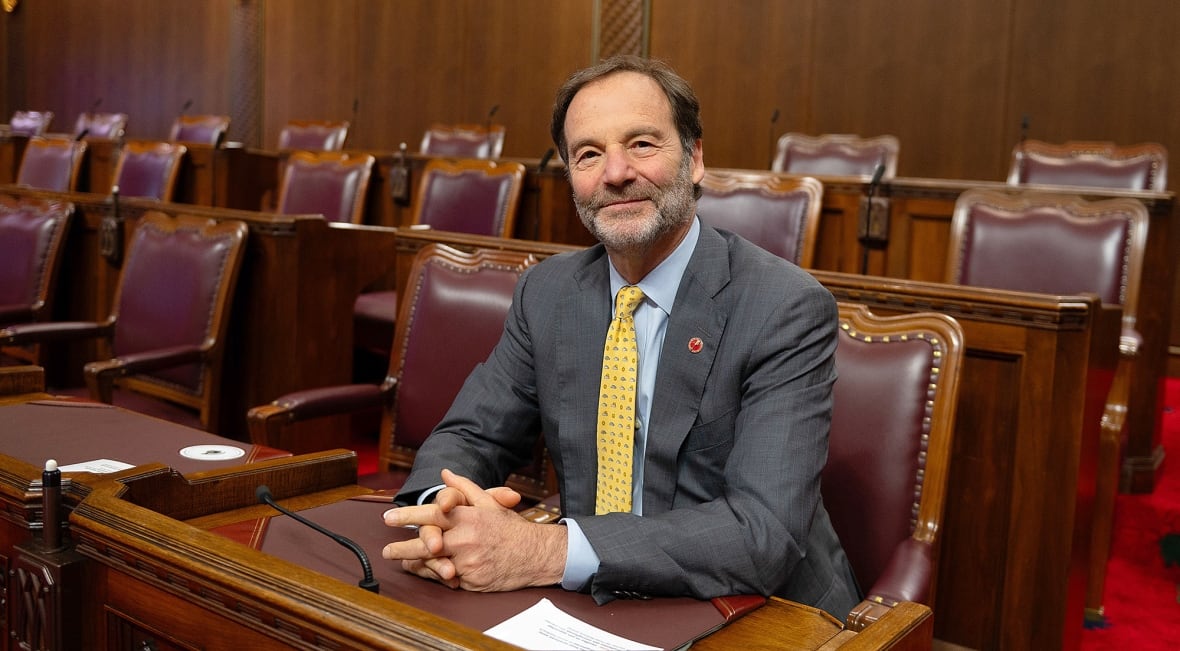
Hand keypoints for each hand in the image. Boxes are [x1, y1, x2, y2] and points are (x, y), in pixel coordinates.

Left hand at [381, 469, 566, 590]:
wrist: (535, 555)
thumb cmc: (510, 528)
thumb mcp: (489, 503)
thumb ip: (464, 488)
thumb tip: (444, 473)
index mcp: (467, 518)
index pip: (431, 515)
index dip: (408, 517)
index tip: (389, 518)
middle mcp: (465, 540)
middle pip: (426, 545)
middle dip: (402, 548)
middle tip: (387, 550)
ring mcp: (467, 563)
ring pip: (434, 565)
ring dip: (417, 564)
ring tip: (403, 563)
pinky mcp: (471, 582)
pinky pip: (449, 580)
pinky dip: (438, 576)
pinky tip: (427, 573)